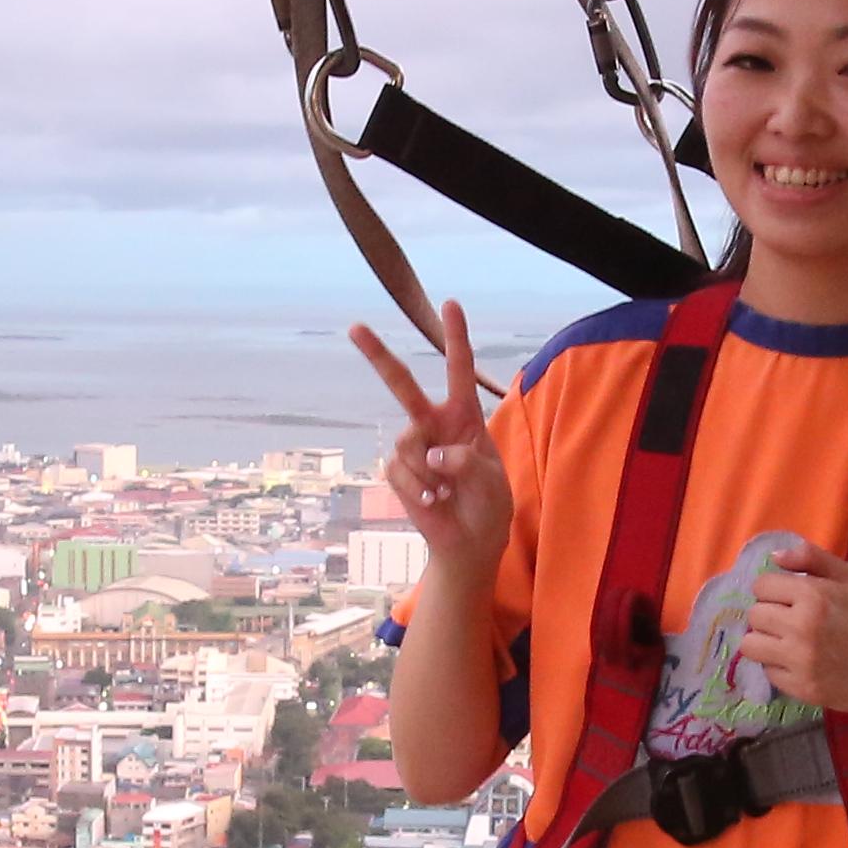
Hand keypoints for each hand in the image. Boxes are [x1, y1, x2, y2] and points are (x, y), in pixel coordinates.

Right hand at [349, 306, 508, 574]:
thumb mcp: (492, 482)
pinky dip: (419, 489)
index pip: (459, 370)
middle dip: (378, 355)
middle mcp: (434, 425)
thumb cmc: (488, 506)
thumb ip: (468, 462)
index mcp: (465, 417)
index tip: (449, 303)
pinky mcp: (399, 473)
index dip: (455, 337)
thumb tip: (433, 453)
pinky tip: (434, 502)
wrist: (469, 544)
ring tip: (448, 492)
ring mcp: (414, 448)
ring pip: (406, 442)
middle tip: (355, 327)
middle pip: (402, 384)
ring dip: (429, 472)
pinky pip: (400, 471)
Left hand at [736, 545, 847, 731]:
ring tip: (784, 642)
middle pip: (754, 615)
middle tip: (788, 622)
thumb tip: (774, 556)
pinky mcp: (799, 686)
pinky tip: (797, 662)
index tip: (786, 598)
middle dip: (768, 615)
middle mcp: (802, 626)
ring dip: (764, 642)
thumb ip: (811, 557)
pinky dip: (778, 666)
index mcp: (813, 595)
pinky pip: (766, 671)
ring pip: (750, 644)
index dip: (772, 590)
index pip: (761, 586)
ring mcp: (799, 660)